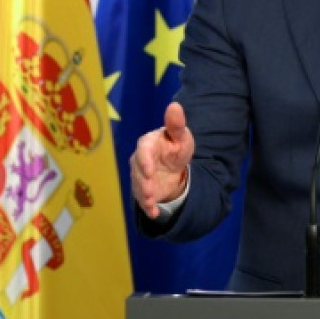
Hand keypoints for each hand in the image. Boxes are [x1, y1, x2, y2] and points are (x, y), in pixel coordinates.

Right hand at [130, 102, 194, 218]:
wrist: (175, 165)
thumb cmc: (176, 145)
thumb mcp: (181, 136)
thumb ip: (176, 124)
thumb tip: (174, 105)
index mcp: (148, 143)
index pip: (143, 149)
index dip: (144, 160)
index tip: (149, 170)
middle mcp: (140, 159)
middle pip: (138, 171)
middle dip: (143, 182)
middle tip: (150, 192)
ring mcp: (139, 175)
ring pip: (138, 186)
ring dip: (144, 196)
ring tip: (152, 204)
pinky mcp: (143, 189)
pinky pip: (142, 198)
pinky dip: (147, 207)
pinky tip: (153, 213)